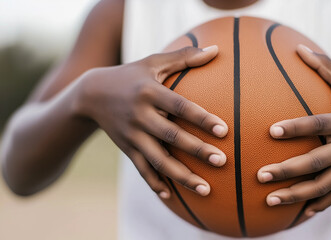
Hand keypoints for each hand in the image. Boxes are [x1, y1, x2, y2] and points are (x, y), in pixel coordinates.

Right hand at [75, 46, 227, 198]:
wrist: (91, 94)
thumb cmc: (131, 75)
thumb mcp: (153, 62)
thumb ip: (184, 57)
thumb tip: (216, 50)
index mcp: (150, 92)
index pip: (180, 106)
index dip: (201, 118)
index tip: (223, 130)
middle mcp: (140, 115)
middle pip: (172, 136)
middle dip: (197, 150)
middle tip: (222, 161)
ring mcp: (132, 135)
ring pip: (158, 160)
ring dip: (181, 176)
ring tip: (205, 189)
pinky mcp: (126, 148)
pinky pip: (142, 169)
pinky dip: (155, 183)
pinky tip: (171, 196)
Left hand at [257, 44, 330, 215]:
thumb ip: (325, 67)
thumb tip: (298, 48)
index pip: (318, 124)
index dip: (296, 128)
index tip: (271, 131)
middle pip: (316, 162)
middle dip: (287, 171)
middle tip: (260, 175)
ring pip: (323, 186)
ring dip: (296, 195)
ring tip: (270, 200)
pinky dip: (318, 204)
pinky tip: (299, 213)